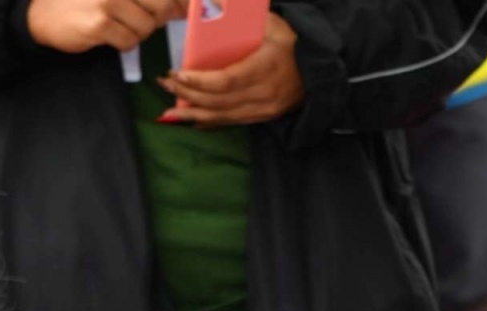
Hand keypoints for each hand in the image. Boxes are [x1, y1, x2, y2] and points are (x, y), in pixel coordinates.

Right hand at [27, 0, 184, 52]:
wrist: (41, 14)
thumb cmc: (82, 1)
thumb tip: (183, 7)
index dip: (179, 3)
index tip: (183, 10)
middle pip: (161, 7)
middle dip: (155, 19)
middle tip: (136, 18)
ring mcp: (108, 1)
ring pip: (147, 27)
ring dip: (137, 33)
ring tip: (117, 25)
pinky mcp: (100, 23)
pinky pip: (130, 42)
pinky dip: (123, 43)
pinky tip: (107, 35)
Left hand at [159, 14, 304, 127]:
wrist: (320, 73)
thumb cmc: (293, 45)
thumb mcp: (275, 25)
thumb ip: (246, 17)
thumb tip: (213, 3)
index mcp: (266, 69)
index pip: (227, 81)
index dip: (200, 81)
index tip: (178, 73)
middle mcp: (264, 94)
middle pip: (219, 100)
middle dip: (188, 94)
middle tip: (165, 82)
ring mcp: (264, 109)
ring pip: (222, 116)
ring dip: (193, 114)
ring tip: (169, 110)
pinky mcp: (262, 117)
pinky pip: (231, 122)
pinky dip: (209, 122)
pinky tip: (191, 119)